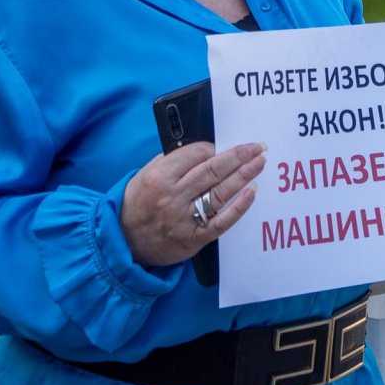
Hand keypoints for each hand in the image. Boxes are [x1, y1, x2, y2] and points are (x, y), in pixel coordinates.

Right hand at [122, 141, 267, 266]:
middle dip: (239, 156)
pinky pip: (221, 221)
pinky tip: (252, 192)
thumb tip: (207, 150)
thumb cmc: (139, 202)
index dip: (217, 147)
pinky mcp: (193, 238)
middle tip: (257, 147)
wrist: (124, 239)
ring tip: (259, 163)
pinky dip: (239, 206)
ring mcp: (184, 218)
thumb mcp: (147, 174)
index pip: (197, 154)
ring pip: (221, 193)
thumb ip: (173, 161)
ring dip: (244, 175)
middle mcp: (172, 196)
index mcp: (160, 176)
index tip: (229, 145)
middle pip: (214, 170)